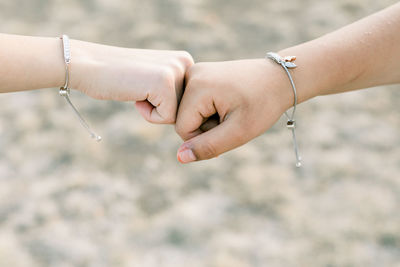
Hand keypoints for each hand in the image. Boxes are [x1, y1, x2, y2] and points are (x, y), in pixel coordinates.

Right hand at [70, 40, 193, 123]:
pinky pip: (166, 118)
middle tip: (141, 89)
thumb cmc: (120, 78)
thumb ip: (177, 90)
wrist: (88, 64)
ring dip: (155, 111)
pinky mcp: (165, 83)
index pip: (190, 103)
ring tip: (138, 90)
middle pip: (186, 110)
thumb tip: (198, 116)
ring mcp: (176, 71)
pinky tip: (135, 95)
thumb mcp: (156, 79)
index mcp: (186, 61)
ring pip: (178, 116)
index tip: (148, 88)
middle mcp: (186, 63)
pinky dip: (148, 115)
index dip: (166, 105)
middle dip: (162, 109)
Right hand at [175, 59, 294, 162]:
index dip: (205, 138)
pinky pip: (195, 103)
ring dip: (209, 119)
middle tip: (233, 116)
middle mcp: (191, 74)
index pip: (183, 129)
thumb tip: (180, 157)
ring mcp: (195, 72)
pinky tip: (228, 102)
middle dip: (207, 127)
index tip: (229, 127)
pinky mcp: (200, 74)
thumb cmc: (263, 104)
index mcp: (197, 86)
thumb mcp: (238, 132)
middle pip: (184, 120)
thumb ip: (208, 146)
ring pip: (189, 113)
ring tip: (232, 108)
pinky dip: (210, 110)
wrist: (280, 78)